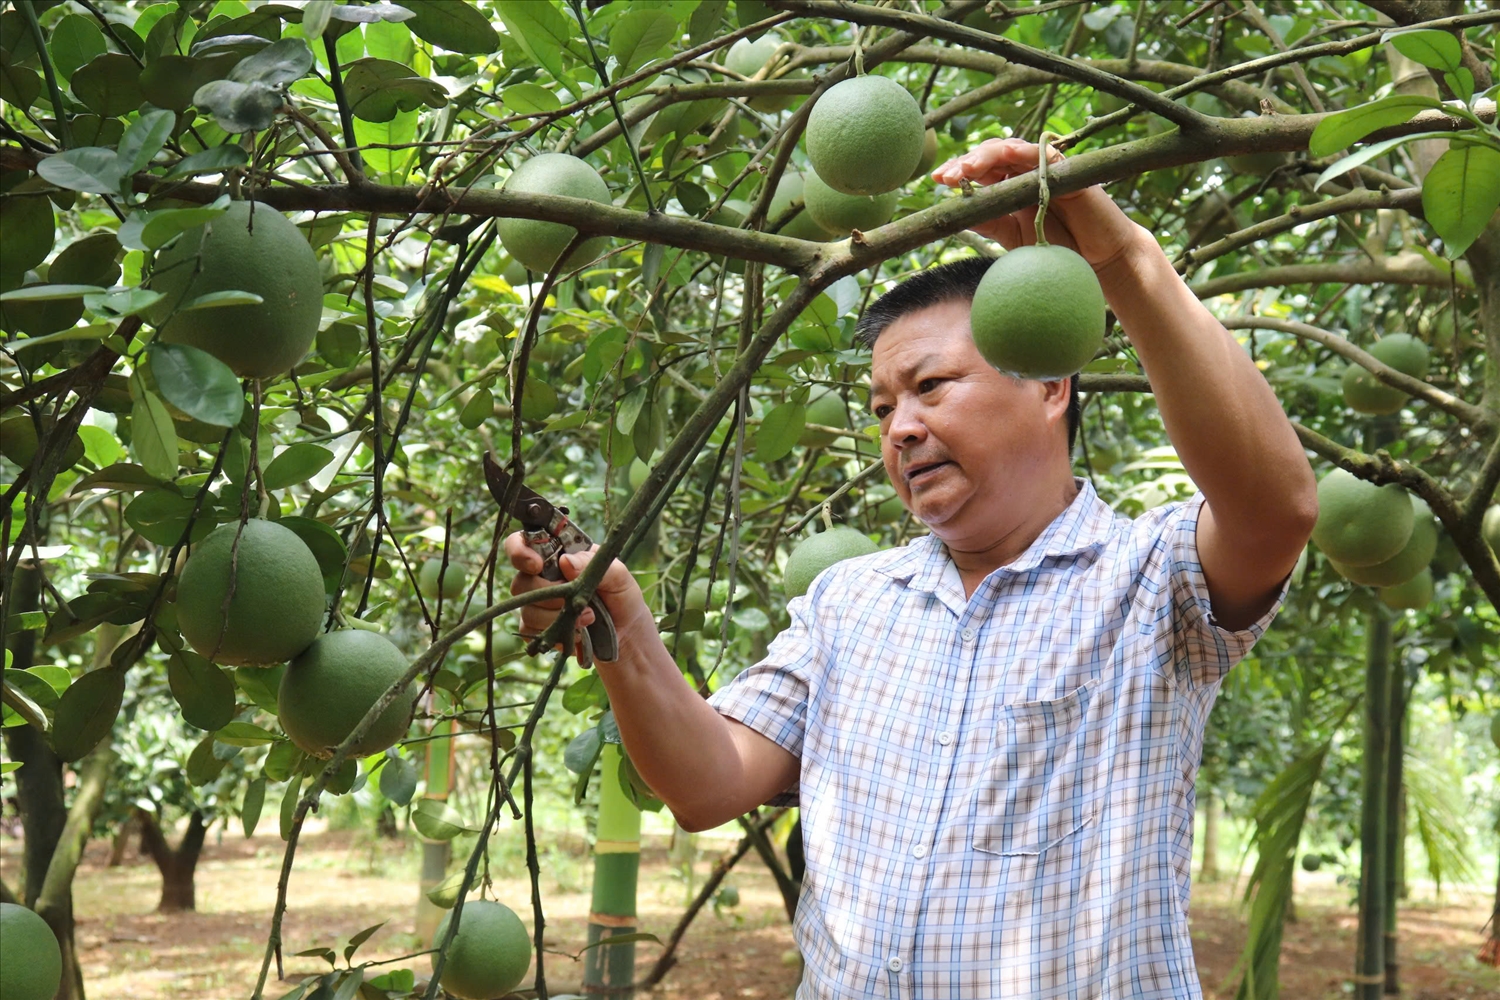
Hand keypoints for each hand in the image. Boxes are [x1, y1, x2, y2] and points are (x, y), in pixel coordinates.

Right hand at [504, 534, 648, 657]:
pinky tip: (577, 631)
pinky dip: (554, 631)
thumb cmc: (622, 597)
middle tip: (575, 597)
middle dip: (548, 593)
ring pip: (526, 609)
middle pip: (521, 581)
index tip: (536, 565)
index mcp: (559, 554)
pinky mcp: (538, 628)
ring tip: (588, 617)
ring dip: (556, 616)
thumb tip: (565, 560)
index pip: (522, 542)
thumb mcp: (618, 575)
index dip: (520, 551)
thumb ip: (592, 563)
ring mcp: (538, 603)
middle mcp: (543, 577)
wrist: (627, 634)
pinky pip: (530, 630)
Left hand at [930, 137, 1145, 269]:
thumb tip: (955, 215)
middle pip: (991, 156)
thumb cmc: (1057, 250)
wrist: (1098, 264)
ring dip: (987, 155)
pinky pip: (1046, 155)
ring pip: (1012, 149)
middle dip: (966, 162)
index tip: (936, 180)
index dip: (958, 172)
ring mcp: (1046, 171)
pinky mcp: (1070, 172)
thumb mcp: (1013, 238)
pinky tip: (1007, 155)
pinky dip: (1026, 153)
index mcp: (1009, 188)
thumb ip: (989, 223)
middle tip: (947, 177)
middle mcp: (1025, 174)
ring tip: (967, 169)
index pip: (979, 172)